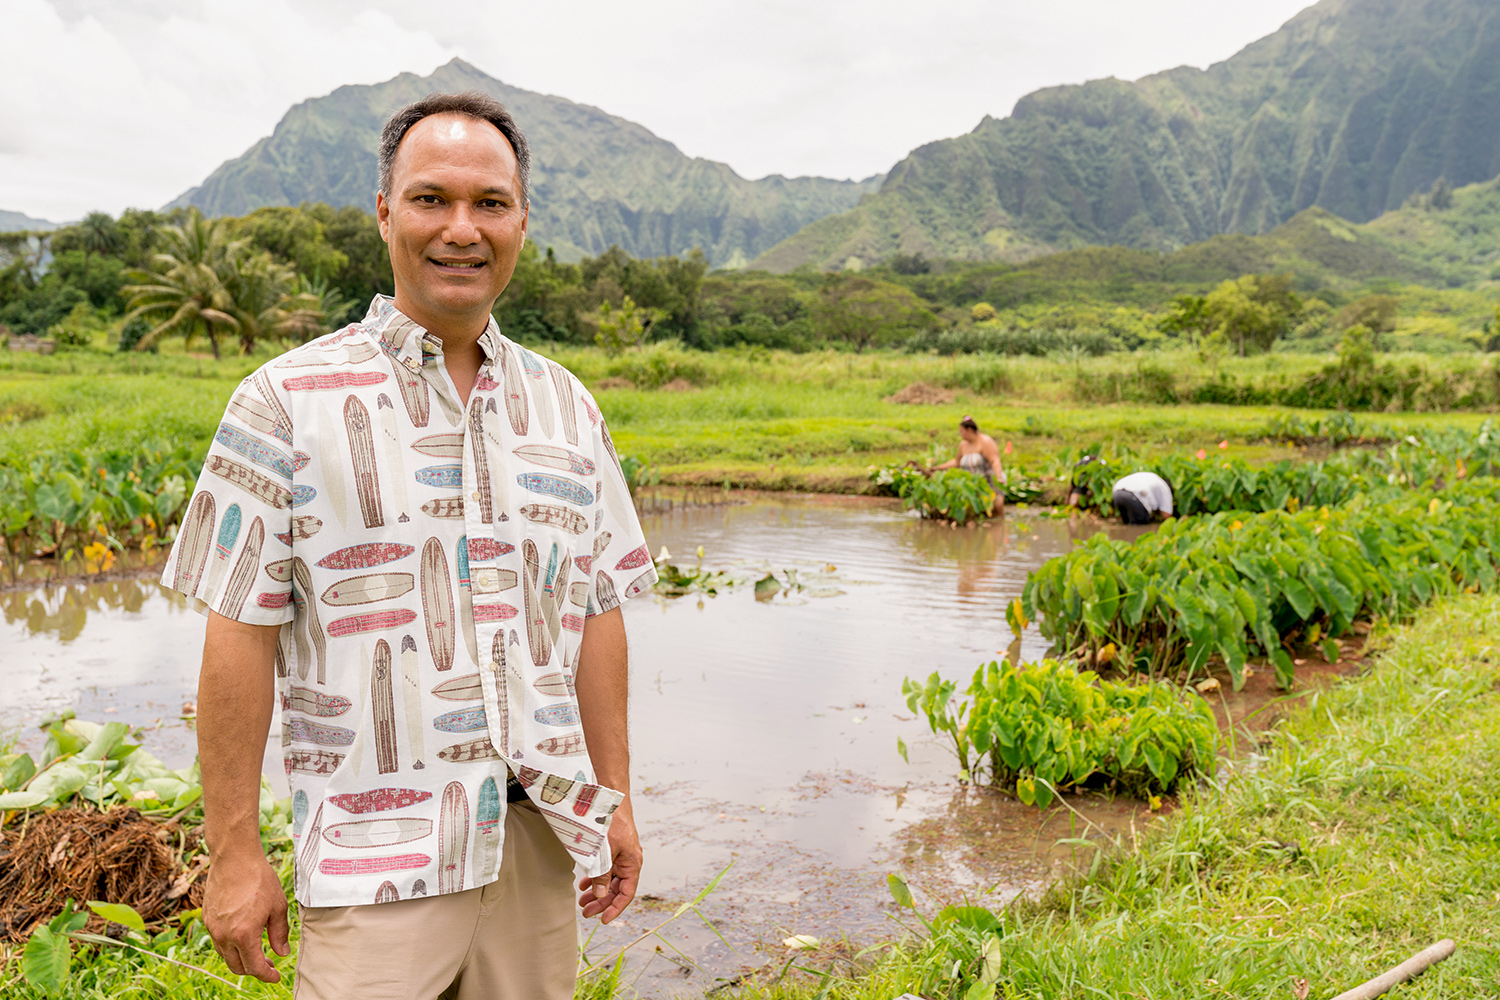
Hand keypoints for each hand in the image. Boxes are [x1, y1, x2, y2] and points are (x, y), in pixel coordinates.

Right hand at [203, 852, 288, 982]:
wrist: (235, 858)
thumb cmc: (259, 879)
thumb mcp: (277, 907)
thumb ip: (280, 934)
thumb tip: (282, 953)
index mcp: (243, 935)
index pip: (254, 967)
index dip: (266, 975)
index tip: (275, 977)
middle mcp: (224, 935)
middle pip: (237, 966)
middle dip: (254, 969)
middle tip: (269, 963)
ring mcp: (212, 927)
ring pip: (226, 955)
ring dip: (241, 957)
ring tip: (257, 949)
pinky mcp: (207, 919)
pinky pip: (218, 940)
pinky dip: (231, 944)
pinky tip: (244, 934)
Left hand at [577, 797, 640, 923]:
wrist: (608, 797)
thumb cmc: (610, 822)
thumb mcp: (604, 851)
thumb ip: (603, 874)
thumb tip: (601, 895)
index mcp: (632, 863)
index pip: (626, 894)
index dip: (615, 908)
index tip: (603, 920)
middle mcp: (628, 861)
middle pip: (617, 889)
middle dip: (602, 902)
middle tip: (586, 912)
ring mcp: (620, 855)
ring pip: (610, 880)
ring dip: (597, 891)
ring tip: (582, 901)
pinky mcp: (612, 849)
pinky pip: (605, 869)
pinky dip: (595, 878)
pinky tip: (584, 884)